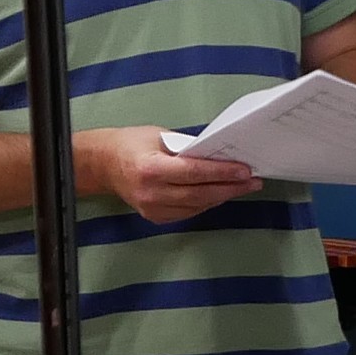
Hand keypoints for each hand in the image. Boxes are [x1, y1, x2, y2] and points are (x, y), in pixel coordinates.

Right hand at [88, 126, 257, 226]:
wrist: (103, 164)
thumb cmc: (131, 144)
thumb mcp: (159, 136)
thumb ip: (187, 148)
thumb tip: (218, 155)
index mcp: (151, 169)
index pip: (194, 173)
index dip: (222, 173)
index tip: (245, 171)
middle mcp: (151, 193)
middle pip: (200, 194)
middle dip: (230, 188)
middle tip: (253, 181)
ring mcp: (152, 209)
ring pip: (196, 207)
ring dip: (222, 197)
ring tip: (242, 187)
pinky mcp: (154, 217)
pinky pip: (187, 212)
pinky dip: (206, 203)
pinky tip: (219, 194)